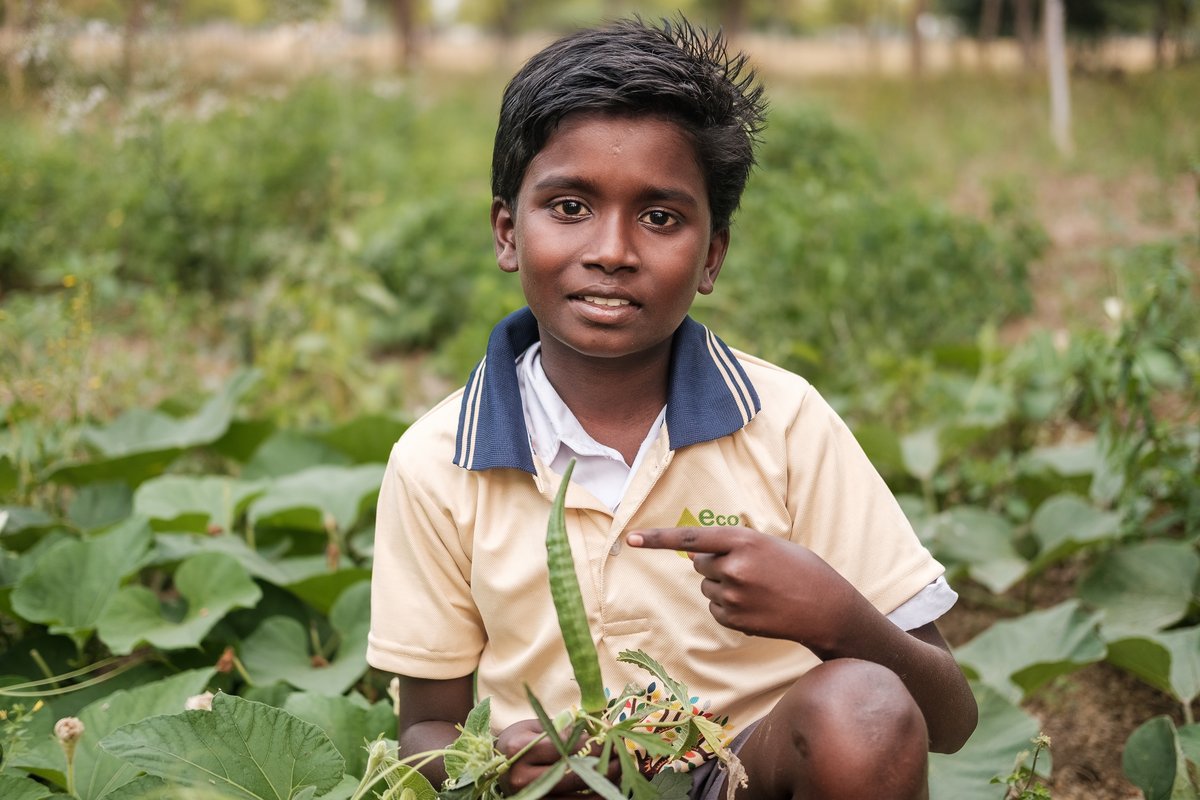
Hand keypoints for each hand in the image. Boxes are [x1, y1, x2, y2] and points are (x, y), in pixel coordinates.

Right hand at [496, 719, 619, 798]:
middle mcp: (522, 777)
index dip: (592, 743)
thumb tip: (596, 730)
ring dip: (604, 787)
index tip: (611, 737)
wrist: (495, 765)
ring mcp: (531, 797)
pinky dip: (593, 799)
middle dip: (603, 765)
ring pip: (577, 798)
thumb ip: (562, 729)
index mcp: (519, 750)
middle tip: (622, 756)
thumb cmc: (518, 741)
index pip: (565, 747)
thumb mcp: (534, 727)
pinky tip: (607, 791)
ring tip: (620, 773)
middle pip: (573, 774)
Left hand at [627, 527, 868, 654]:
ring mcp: (733, 595)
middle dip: (716, 564)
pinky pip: (715, 609)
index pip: (691, 538)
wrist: (826, 608)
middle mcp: (733, 566)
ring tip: (758, 589)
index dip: (658, 539)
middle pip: (699, 563)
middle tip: (749, 569)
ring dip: (724, 586)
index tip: (631, 539)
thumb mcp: (770, 544)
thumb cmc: (801, 569)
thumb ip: (733, 545)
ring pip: (707, 587)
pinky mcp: (734, 619)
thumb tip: (696, 553)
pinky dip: (729, 607)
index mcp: (743, 540)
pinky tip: (756, 606)